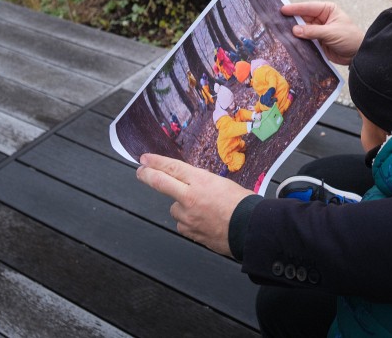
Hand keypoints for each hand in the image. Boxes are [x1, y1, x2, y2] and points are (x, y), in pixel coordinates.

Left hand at [136, 154, 252, 256]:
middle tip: (141, 171)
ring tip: (202, 209)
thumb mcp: (224, 184)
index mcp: (201, 181)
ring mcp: (187, 216)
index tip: (145, 159)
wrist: (250, 229)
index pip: (172, 167)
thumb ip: (203, 183)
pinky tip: (203, 221)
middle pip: (161, 183)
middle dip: (147, 175)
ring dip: (181, 206)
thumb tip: (193, 184)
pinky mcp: (189, 232)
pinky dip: (189, 222)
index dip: (156, 162)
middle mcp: (190, 197)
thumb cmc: (244, 205)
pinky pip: (183, 224)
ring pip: (174, 208)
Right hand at [281, 1, 364, 64]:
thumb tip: (295, 30)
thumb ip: (313, 31)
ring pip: (302, 29)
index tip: (283, 10)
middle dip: (291, 20)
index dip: (295, 8)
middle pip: (303, 17)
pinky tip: (288, 41)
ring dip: (293, 31)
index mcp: (327, 10)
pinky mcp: (317, 41)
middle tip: (276, 20)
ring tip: (279, 31)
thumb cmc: (350, 39)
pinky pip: (304, 40)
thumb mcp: (332, 33)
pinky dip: (297, 41)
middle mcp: (321, 18)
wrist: (358, 55)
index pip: (309, 7)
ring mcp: (318, 30)